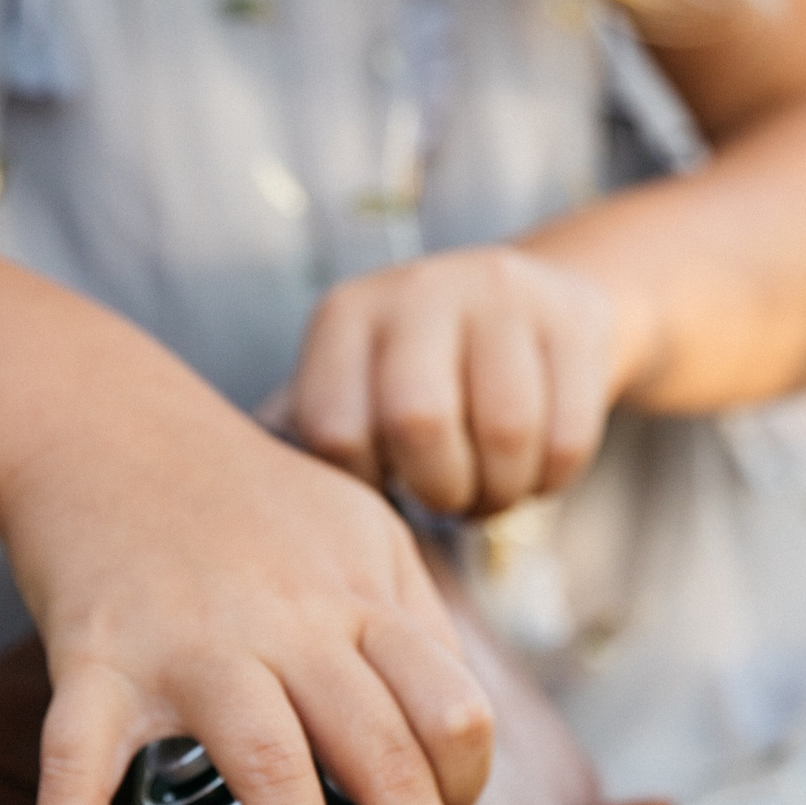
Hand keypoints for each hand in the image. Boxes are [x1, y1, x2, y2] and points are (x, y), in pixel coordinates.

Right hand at [0, 373, 493, 804]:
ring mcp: (188, 645)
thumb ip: (415, 624)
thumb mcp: (362, 528)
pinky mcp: (93, 661)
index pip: (449, 706)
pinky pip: (80, 765)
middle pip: (380, 754)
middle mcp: (287, 624)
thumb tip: (459, 741)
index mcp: (360, 598)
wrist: (104, 427)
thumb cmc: (247, 496)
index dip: (464, 786)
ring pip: (266, 765)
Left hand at [273, 246, 620, 516]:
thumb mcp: (352, 388)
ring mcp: (500, 294)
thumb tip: (234, 515)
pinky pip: (567, 435)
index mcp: (346, 316)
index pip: (334, 428)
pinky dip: (551, 480)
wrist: (536, 302)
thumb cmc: (419, 376)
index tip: (385, 487)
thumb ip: (301, 439)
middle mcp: (418, 289)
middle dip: (440, 491)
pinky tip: (533, 471)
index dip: (363, 485)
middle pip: (419, 421)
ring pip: (506, 432)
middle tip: (449, 502)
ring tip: (490, 493)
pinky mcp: (571, 317)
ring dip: (501, 492)